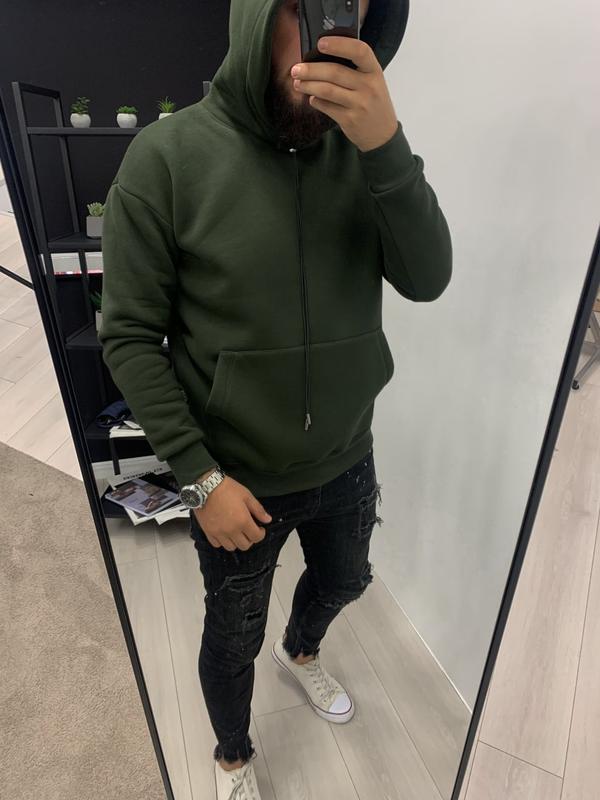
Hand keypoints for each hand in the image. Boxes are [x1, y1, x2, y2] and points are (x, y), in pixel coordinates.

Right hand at [192, 475, 271, 550]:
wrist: (205, 486)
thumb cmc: (226, 488)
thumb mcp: (247, 495)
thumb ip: (258, 510)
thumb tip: (267, 520)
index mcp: (243, 521)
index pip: (257, 537)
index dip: (261, 534)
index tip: (260, 528)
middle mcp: (231, 531)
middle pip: (245, 545)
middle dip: (250, 539)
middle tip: (249, 530)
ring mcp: (218, 533)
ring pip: (231, 548)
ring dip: (236, 542)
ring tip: (236, 532)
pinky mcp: (208, 532)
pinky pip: (217, 544)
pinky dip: (222, 541)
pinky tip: (224, 533)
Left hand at [290, 36, 398, 151]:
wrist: (382, 134)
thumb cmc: (372, 102)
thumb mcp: (371, 82)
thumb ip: (354, 69)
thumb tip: (319, 60)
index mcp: (374, 71)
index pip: (359, 51)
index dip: (339, 45)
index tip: (320, 43)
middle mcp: (369, 86)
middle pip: (335, 72)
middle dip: (311, 70)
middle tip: (296, 69)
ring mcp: (359, 104)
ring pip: (327, 90)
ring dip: (308, 85)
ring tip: (297, 83)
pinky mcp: (349, 120)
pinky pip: (326, 107)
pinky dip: (316, 101)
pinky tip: (312, 98)